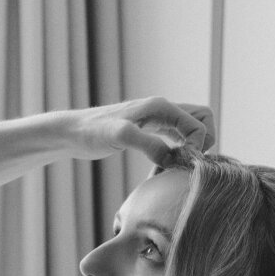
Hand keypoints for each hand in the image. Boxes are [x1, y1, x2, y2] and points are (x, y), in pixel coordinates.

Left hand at [66, 98, 214, 165]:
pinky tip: (164, 168)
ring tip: (177, 168)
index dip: (198, 145)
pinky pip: (175, 139)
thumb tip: (172, 158)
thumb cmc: (92, 131)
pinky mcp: (148, 131)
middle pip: (201, 119)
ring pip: (189, 129)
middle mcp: (161, 110)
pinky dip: (178, 152)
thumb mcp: (121, 136)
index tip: (184, 164)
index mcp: (160, 106)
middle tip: (188, 163)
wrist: (71, 133)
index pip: (199, 122)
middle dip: (203, 142)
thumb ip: (148, 144)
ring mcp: (156, 120)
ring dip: (191, 148)